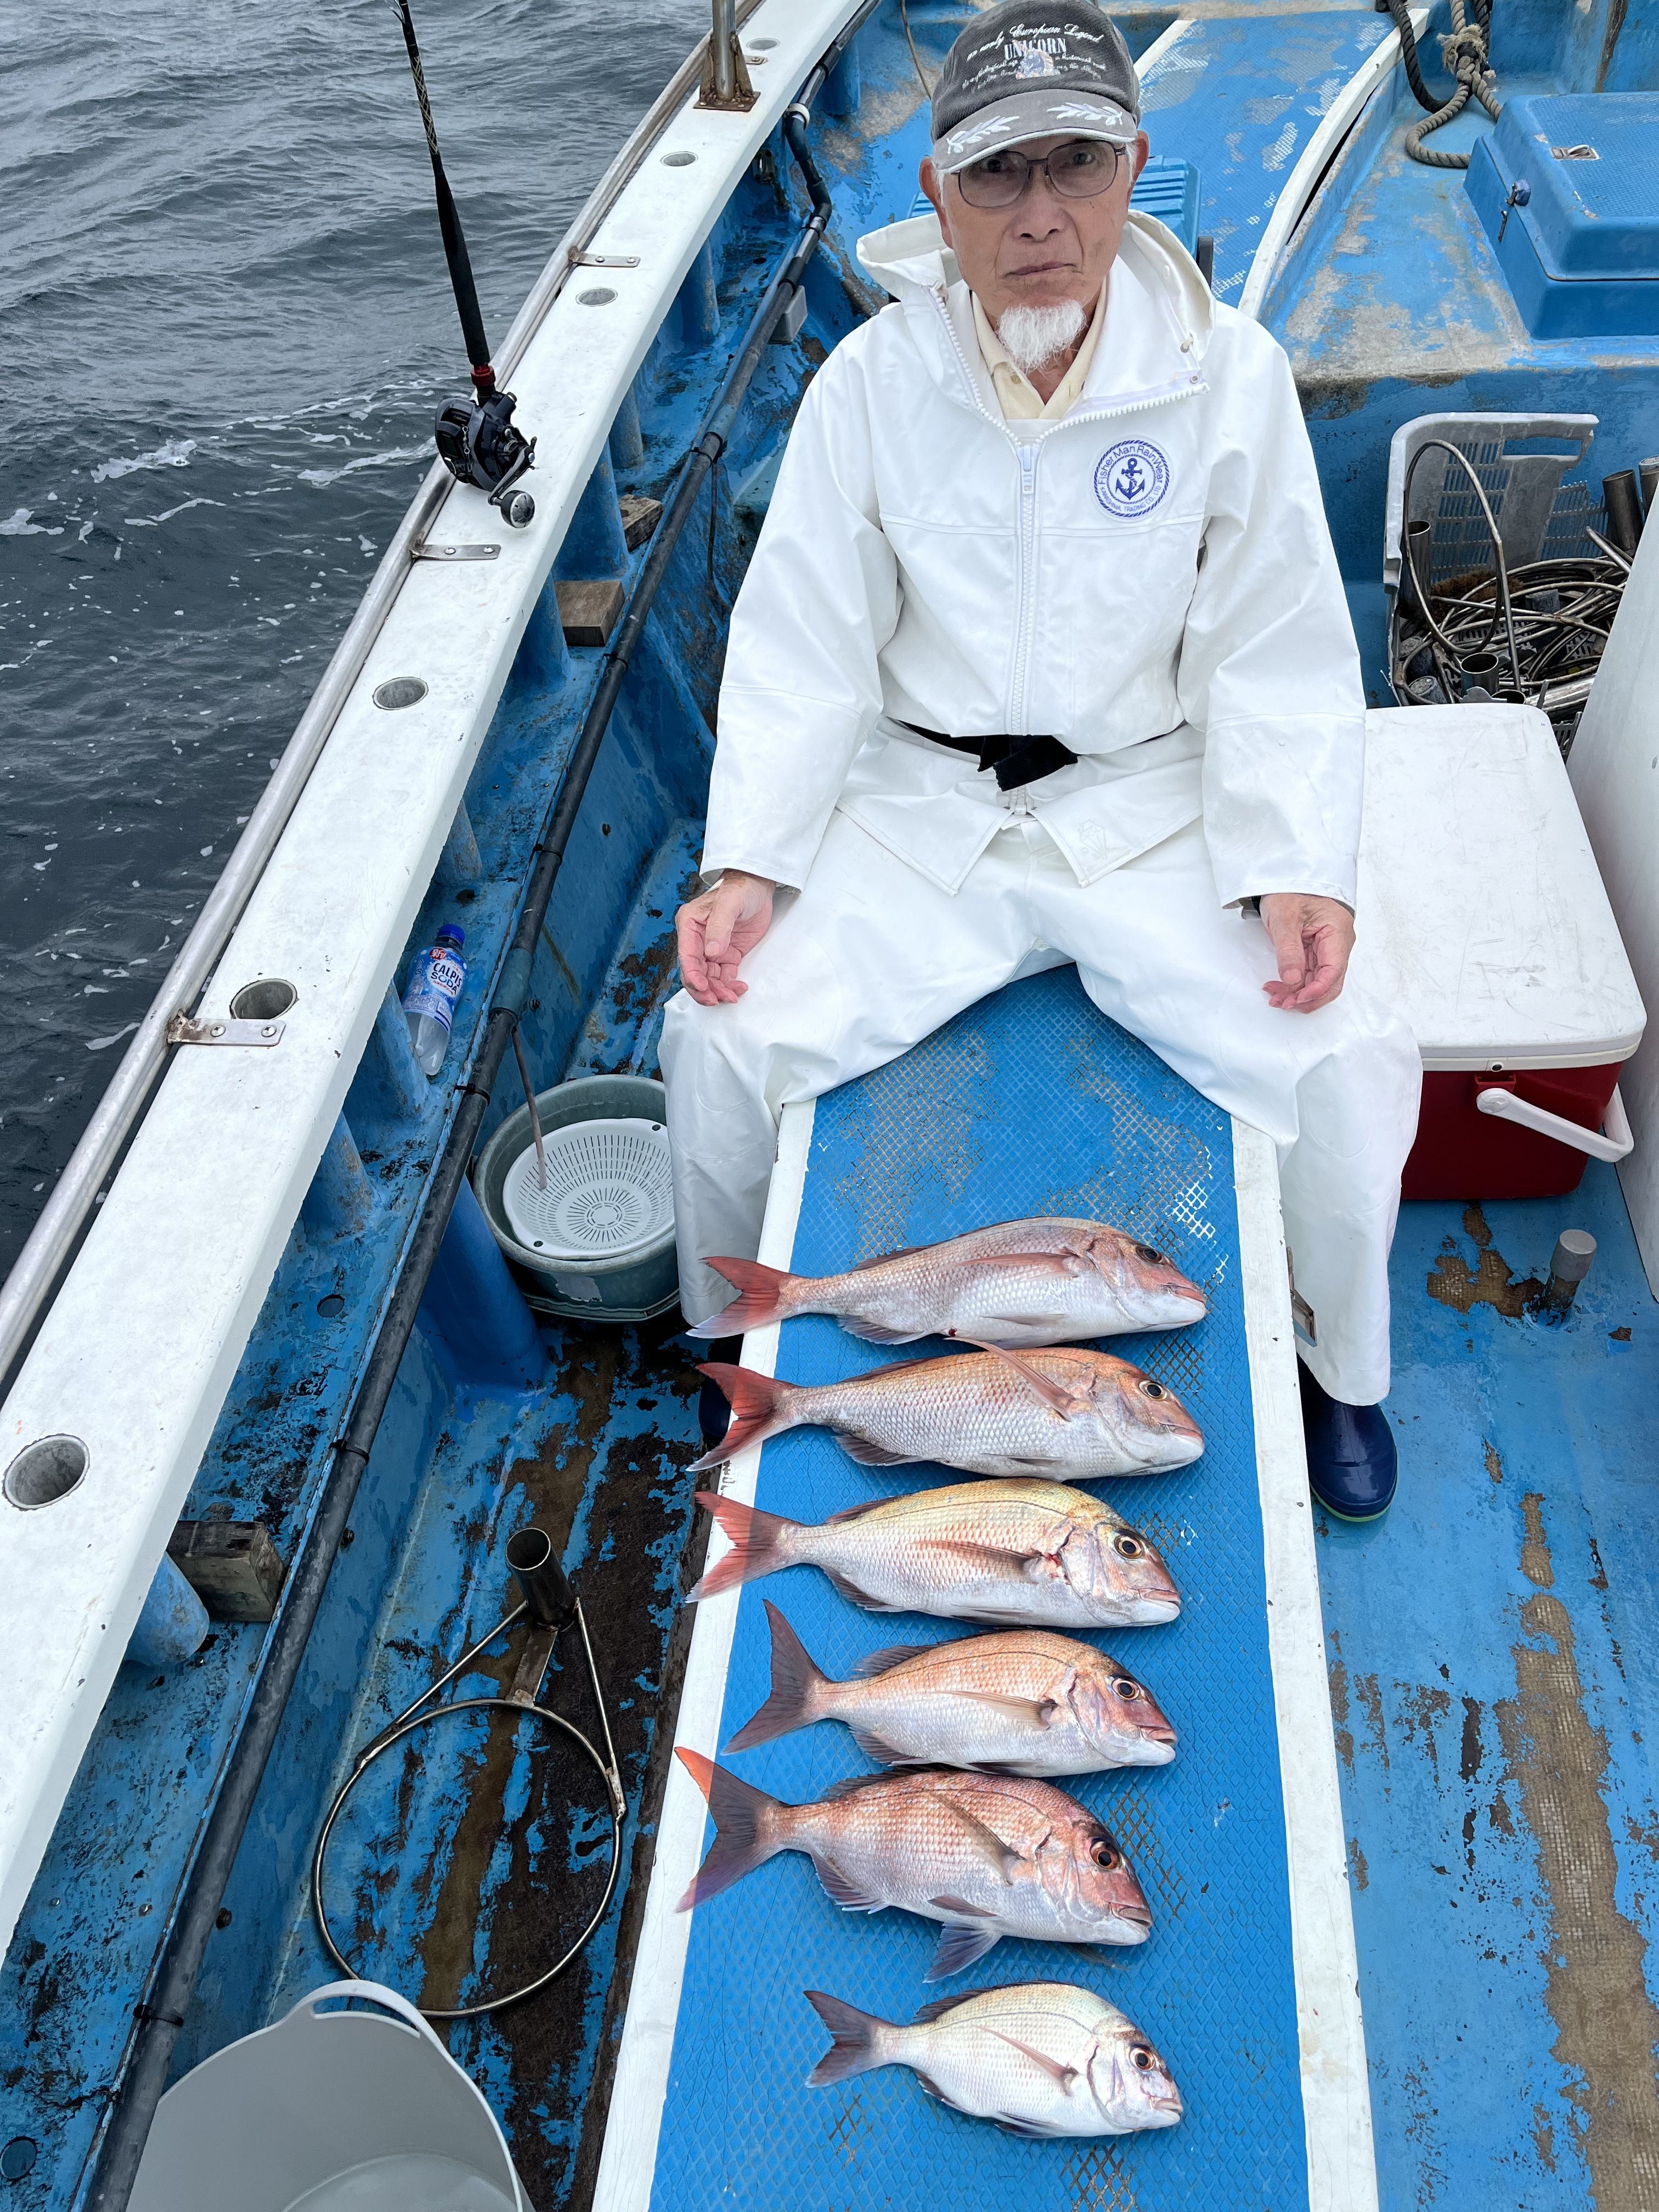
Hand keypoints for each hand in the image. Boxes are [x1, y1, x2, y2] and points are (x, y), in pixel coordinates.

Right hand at [676, 871, 775, 1004]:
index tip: (703, 987)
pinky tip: (740, 987)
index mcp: (690, 925)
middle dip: (705, 989)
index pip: (687, 956)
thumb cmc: (741, 888)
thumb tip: (711, 952)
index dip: (692, 975)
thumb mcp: (730, 903)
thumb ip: (719, 927)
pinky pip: (724, 976)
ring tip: (733, 995)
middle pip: (695, 972)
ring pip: (709, 978)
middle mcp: (697, 939)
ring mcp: (713, 949)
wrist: (759, 886)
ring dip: (718, 990)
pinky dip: (729, 986)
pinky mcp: (727, 955)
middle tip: (719, 999)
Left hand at [1258, 893, 1353, 1012]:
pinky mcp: (1316, 950)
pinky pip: (1309, 973)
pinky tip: (1279, 987)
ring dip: (1298, 993)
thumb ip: (1288, 950)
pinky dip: (1295, 983)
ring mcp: (1327, 948)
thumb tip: (1292, 980)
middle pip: (1329, 981)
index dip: (1316, 990)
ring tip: (1275, 997)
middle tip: (1282, 1004)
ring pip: (1318, 980)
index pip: (1334, 971)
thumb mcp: (1284, 917)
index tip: (1296, 999)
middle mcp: (1337, 943)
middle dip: (1307, 997)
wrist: (1285, 877)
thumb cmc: (1290, 889)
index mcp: (1337, 932)